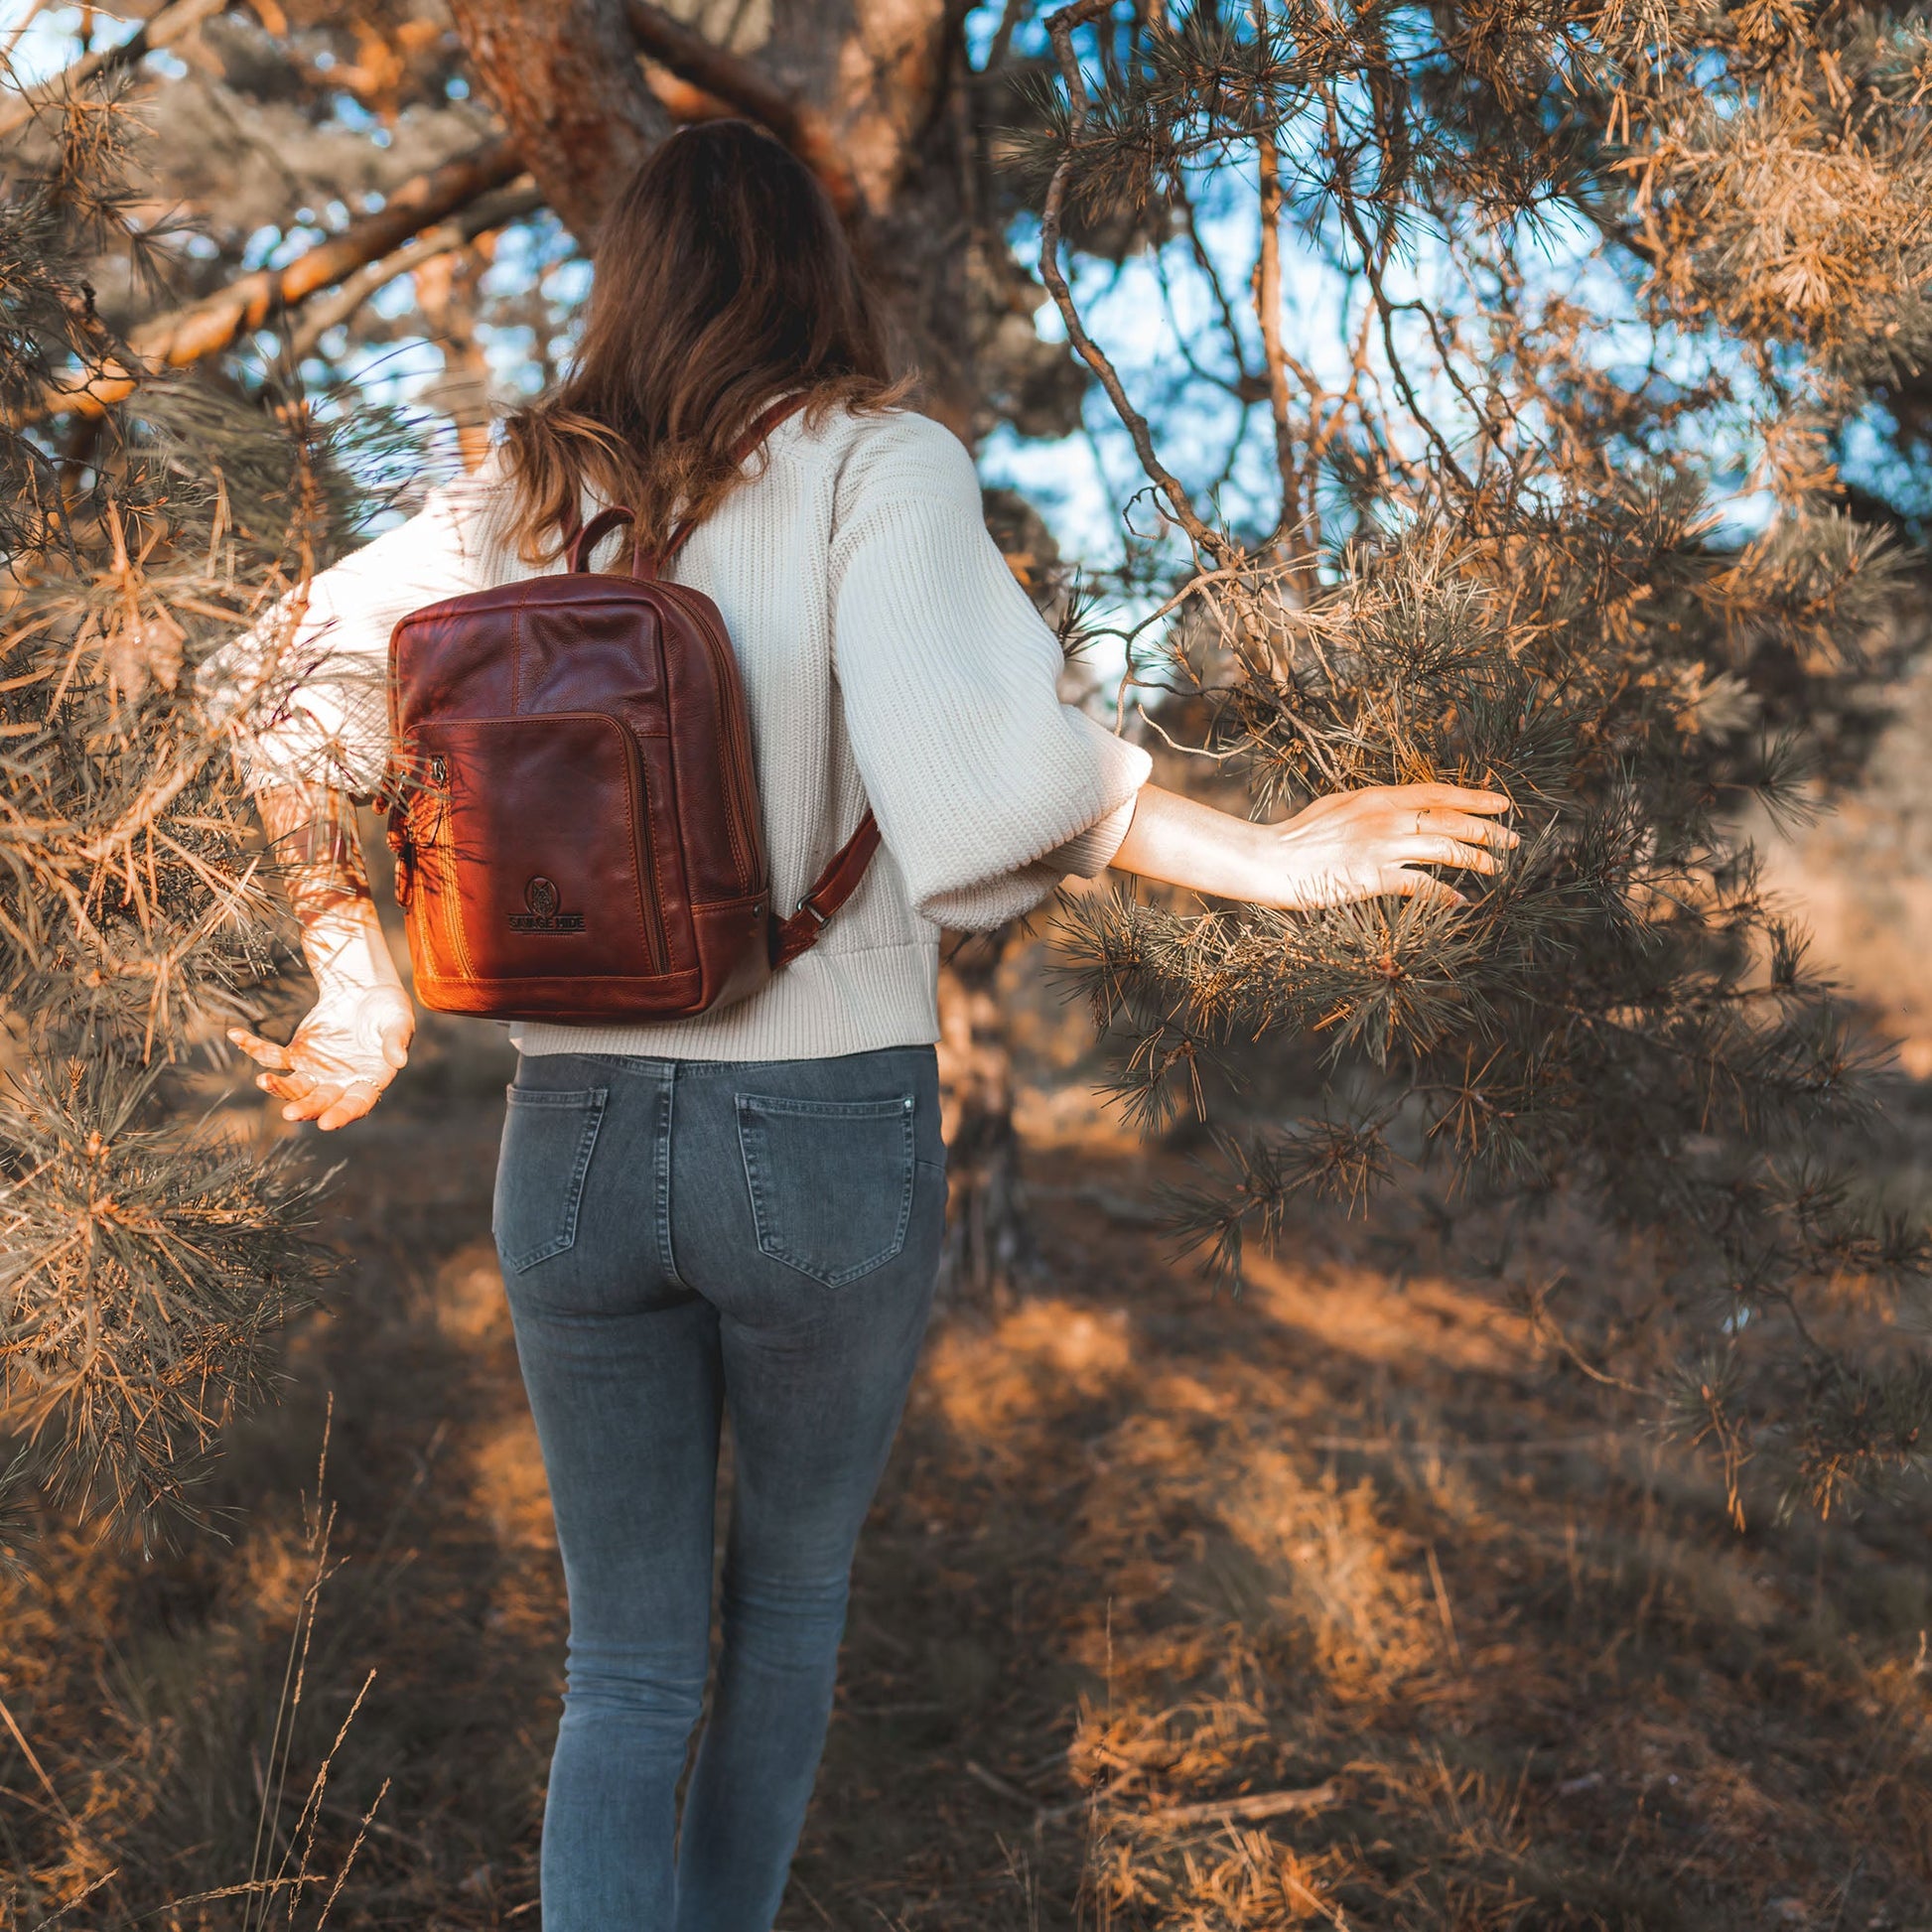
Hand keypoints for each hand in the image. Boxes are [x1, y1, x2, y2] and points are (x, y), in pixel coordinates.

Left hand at [230, 978, 413, 1130]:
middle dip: (306, 1108)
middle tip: (290, 1114)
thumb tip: (400, 1061)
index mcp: (369, 1081)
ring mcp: (314, 1071)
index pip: (357, 1104)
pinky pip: (272, 1056)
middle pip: (320, 1101)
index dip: (343, 1115)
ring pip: (293, 1086)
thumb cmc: (388, 1009)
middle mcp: (339, 1083)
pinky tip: (237, 1035)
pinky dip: (254, 1048)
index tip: (327, 1124)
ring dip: (277, 1087)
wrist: (365, 990)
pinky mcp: (296, 1053)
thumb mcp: (398, 1021)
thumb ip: (396, 1041)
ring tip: (263, 1080)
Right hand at [1266, 782, 1517, 909]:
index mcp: (1378, 796)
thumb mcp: (1340, 806)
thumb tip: (1401, 811)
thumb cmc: (1299, 835)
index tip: (1502, 803)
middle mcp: (1386, 818)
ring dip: (1477, 859)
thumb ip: (1373, 807)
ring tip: (1498, 868)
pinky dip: (1445, 893)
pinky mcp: (1373, 878)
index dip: (1475, 797)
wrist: (1270, 859)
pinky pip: (1421, 885)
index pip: (1439, 793)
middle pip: (1450, 820)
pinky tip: (1461, 900)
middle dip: (1487, 830)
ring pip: (1445, 850)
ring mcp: (1381, 848)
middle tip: (1511, 840)